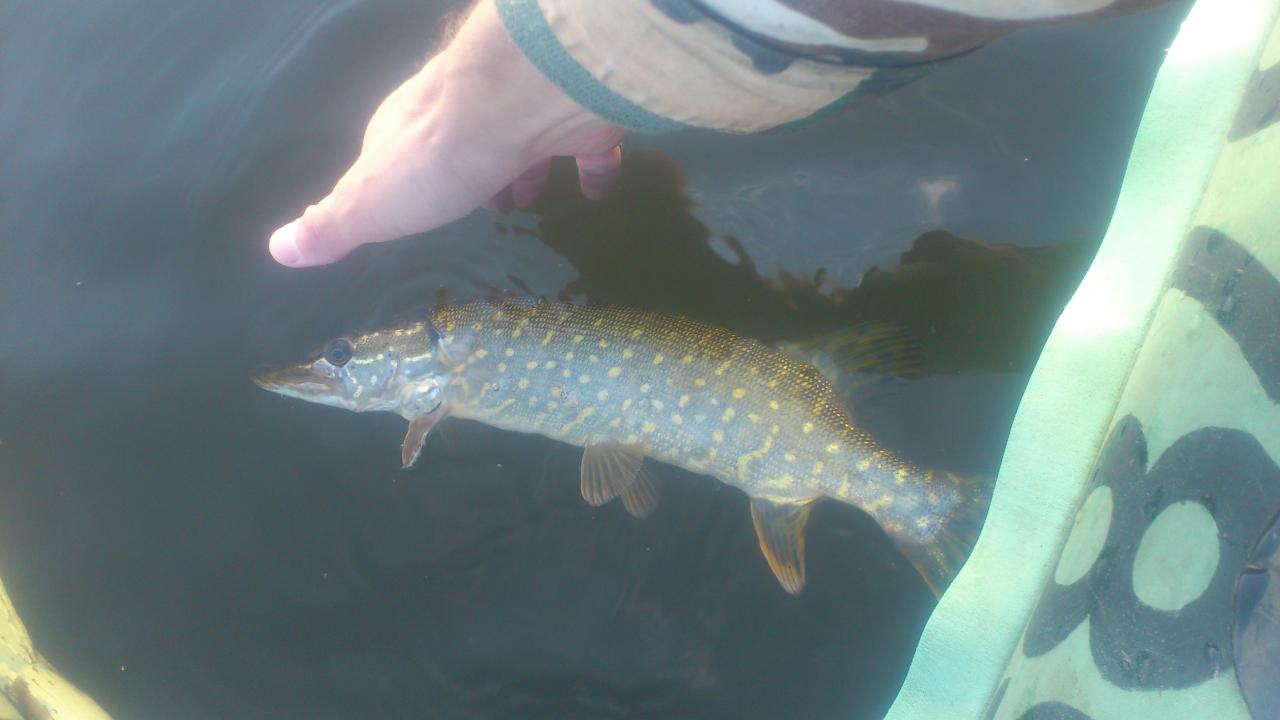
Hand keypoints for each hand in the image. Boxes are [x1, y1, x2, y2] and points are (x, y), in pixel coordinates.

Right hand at [269, 0, 625, 266]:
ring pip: (523, 141)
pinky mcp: (577, 119)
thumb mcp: (371, 202)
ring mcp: (525, 112)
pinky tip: (597, 190)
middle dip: (468, 172)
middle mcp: (466, 113)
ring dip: (526, 168)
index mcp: (409, 131)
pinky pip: (587, 144)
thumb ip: (333, 225)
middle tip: (482, 208)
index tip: (408, 203)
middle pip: (463, 144)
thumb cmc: (438, 156)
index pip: (395, 154)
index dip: (400, 179)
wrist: (521, 100)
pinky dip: (592, 167)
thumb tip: (278, 248)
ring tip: (532, 201)